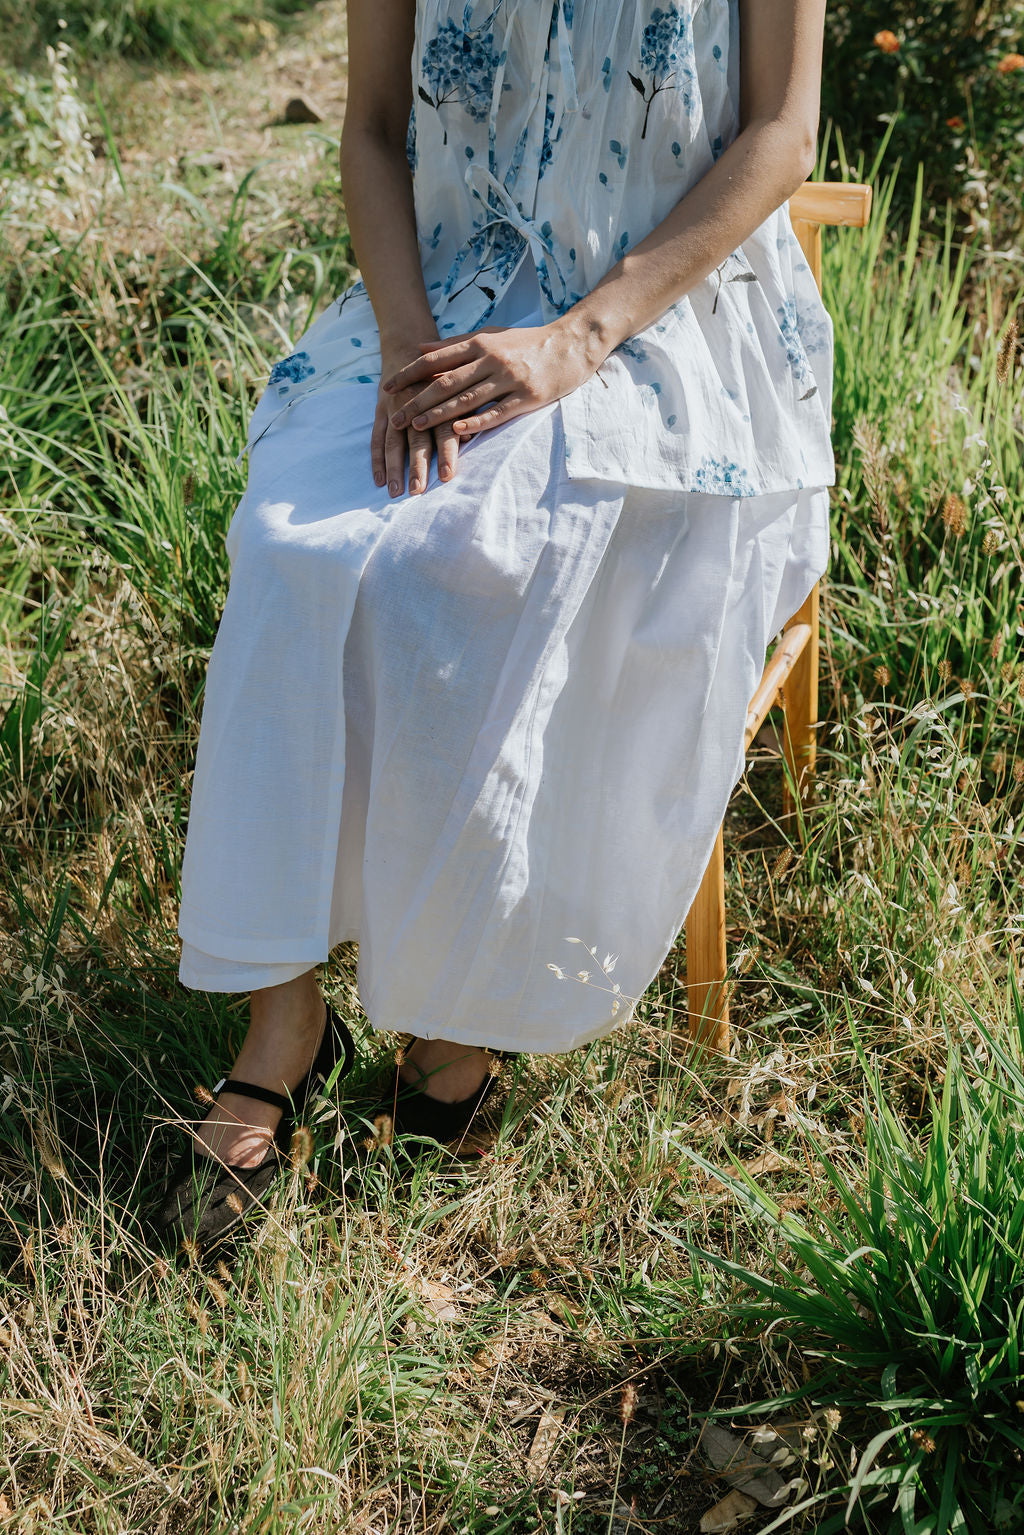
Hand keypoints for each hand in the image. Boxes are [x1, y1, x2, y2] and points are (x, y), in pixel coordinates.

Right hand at [372, 338, 460, 496]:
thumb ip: (463, 410)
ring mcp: (393, 409)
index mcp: (438, 399)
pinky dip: (376, 460)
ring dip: (394, 468)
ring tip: (395, 492)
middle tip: (418, 491)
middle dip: (416, 466)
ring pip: (393, 442)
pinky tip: (379, 480)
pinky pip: (376, 438)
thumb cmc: (442, 373)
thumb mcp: (457, 385)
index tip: (447, 477)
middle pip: (415, 440)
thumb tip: (468, 437)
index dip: (445, 453)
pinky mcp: (380, 412)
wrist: (409, 348)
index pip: (442, 430)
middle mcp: (414, 405)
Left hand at [380, 320, 599, 439]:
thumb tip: (420, 347)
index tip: (388, 387)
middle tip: (395, 417)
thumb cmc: (527, 342)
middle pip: (446, 382)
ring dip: (439, 414)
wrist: (572, 344)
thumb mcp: (490, 334)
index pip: (436, 359)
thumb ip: (455, 343)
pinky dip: (476, 422)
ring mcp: (509, 379)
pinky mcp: (527, 398)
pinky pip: (497, 413)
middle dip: (417, 400)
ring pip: (467, 399)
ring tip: (417, 426)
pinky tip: (457, 432)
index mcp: (480, 343)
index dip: (409, 373)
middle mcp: (491, 360)